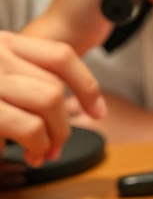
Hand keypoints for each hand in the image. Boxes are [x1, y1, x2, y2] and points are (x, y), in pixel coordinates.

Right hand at [0, 31, 105, 165]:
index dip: (86, 86)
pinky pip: (28, 127)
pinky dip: (33, 146)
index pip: (61, 56)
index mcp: (4, 44)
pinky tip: (17, 153)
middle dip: (62, 125)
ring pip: (49, 101)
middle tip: (55, 148)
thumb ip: (25, 82)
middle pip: (56, 85)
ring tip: (38, 153)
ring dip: (50, 137)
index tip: (97, 111)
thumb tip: (67, 110)